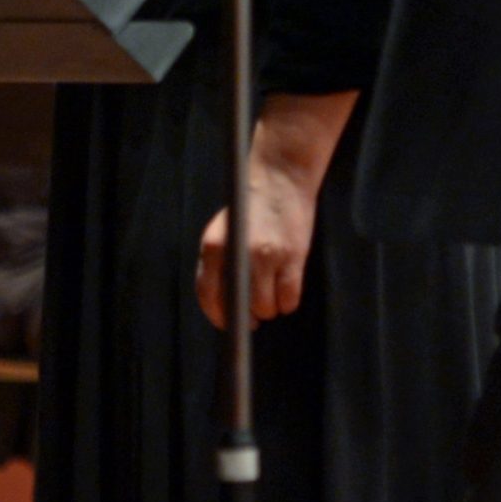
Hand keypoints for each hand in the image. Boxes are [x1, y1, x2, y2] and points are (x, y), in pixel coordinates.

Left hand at [197, 153, 323, 330]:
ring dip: (271, 308)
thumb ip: (218, 262)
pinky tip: (287, 292)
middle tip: (256, 314)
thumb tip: (221, 303)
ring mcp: (266, 256)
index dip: (218, 316)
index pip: (208, 295)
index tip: (228, 324)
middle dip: (249, 316)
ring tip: (274, 294)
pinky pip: (289, 299)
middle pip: (240, 307)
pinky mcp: (292, 257)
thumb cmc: (251, 207)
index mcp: (215, 246)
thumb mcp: (223, 230)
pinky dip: (288, 302)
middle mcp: (238, 254)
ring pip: (266, 307)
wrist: (280, 177)